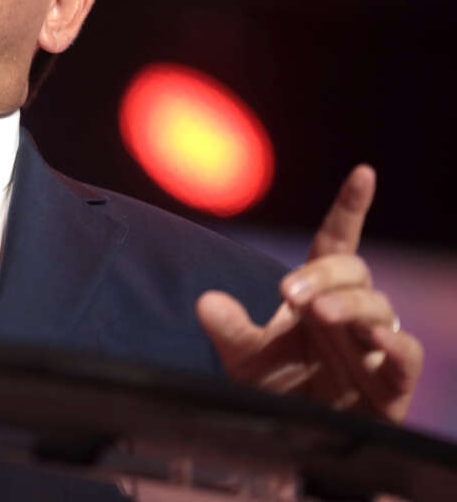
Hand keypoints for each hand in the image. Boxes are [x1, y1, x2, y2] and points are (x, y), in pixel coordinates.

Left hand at [196, 165, 422, 421]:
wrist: (294, 439)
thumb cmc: (277, 389)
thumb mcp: (243, 358)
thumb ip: (228, 329)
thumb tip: (206, 302)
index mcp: (317, 295)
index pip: (336, 244)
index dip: (349, 209)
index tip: (363, 173)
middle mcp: (349, 314)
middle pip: (353, 271)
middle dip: (323, 275)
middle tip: (288, 293)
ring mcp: (373, 347)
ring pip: (379, 307)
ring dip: (350, 305)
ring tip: (319, 313)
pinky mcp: (390, 384)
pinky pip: (404, 356)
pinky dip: (395, 345)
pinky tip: (375, 340)